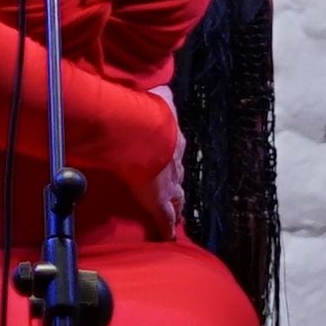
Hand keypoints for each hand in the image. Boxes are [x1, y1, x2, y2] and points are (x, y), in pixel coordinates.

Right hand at [152, 86, 190, 236]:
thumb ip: (161, 96)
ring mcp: (170, 184)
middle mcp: (176, 163)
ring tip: (176, 218)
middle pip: (180, 180)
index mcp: (174, 141)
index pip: (176, 156)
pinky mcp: (159, 201)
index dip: (174, 164)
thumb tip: (162, 87)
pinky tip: (168, 237)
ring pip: (176, 199)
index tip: (172, 171)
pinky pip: (164, 219)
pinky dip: (167, 228)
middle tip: (178, 199)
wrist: (146, 131)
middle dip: (179, 189)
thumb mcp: (159, 98)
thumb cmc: (149, 113)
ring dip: (176, 208)